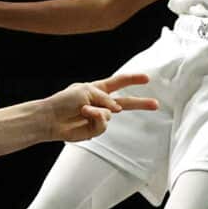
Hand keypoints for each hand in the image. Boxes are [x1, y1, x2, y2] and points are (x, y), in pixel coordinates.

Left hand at [41, 72, 157, 143]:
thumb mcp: (87, 90)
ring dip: (97, 110)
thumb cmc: (64, 101)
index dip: (132, 80)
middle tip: (156, 104)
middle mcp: (100, 103)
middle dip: (140, 103)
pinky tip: (85, 116)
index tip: (147, 78)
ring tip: (83, 110)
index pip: (119, 82)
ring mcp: (98, 117)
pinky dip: (95, 118)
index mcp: (98, 89)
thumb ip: (105, 98)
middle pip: (125, 103)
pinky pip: (103, 123)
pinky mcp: (94, 129)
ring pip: (110, 114)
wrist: (51, 119)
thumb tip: (117, 111)